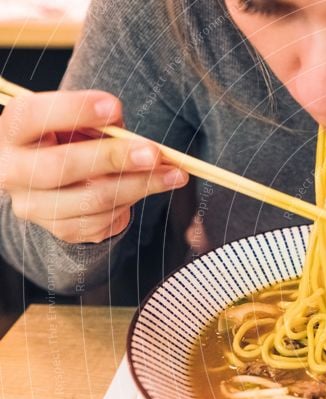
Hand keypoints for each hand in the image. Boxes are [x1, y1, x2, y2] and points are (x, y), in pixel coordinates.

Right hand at [0, 90, 187, 242]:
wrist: (52, 182)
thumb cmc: (68, 140)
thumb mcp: (75, 123)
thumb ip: (98, 124)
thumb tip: (139, 141)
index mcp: (13, 131)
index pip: (32, 116)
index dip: (73, 110)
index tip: (115, 107)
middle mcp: (12, 172)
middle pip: (61, 167)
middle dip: (114, 158)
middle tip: (155, 152)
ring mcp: (35, 206)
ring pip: (92, 200)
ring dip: (140, 186)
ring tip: (174, 174)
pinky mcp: (61, 230)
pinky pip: (104, 219)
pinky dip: (132, 201)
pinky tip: (150, 187)